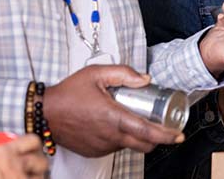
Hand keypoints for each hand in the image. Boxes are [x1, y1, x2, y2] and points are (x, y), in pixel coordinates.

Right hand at [0, 135, 47, 178]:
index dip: (33, 143)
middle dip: (40, 163)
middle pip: (42, 162)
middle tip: (33, 166)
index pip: (32, 141)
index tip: (30, 147)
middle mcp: (17, 167)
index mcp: (5, 153)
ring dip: (37, 177)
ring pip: (40, 178)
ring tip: (30, 177)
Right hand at [42, 65, 183, 157]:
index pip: (147, 131)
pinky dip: (121, 138)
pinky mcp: (95, 152)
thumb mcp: (96, 73)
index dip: (166, 135)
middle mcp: (110, 136)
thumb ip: (123, 73)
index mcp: (113, 117)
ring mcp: (102, 146)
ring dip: (137, 136)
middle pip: (144, 144)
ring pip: (129, 145)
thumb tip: (145, 79)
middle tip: (163, 126)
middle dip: (157, 138)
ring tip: (134, 118)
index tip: (178, 134)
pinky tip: (115, 124)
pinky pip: (115, 147)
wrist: (45, 113)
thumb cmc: (69, 93)